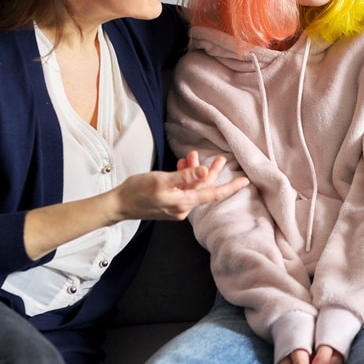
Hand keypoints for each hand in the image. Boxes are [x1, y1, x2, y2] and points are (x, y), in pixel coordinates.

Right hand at [112, 152, 248, 221]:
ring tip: (192, 155)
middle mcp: (183, 208)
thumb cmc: (137, 191)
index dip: (230, 187)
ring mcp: (176, 207)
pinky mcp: (169, 204)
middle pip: (204, 189)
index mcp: (184, 203)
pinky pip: (183, 190)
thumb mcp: (162, 180)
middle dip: (211, 173)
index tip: (245, 181)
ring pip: (192, 187)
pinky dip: (184, 177)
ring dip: (194, 172)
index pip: (213, 194)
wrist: (119, 205)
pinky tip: (181, 165)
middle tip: (219, 158)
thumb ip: (185, 176)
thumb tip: (205, 172)